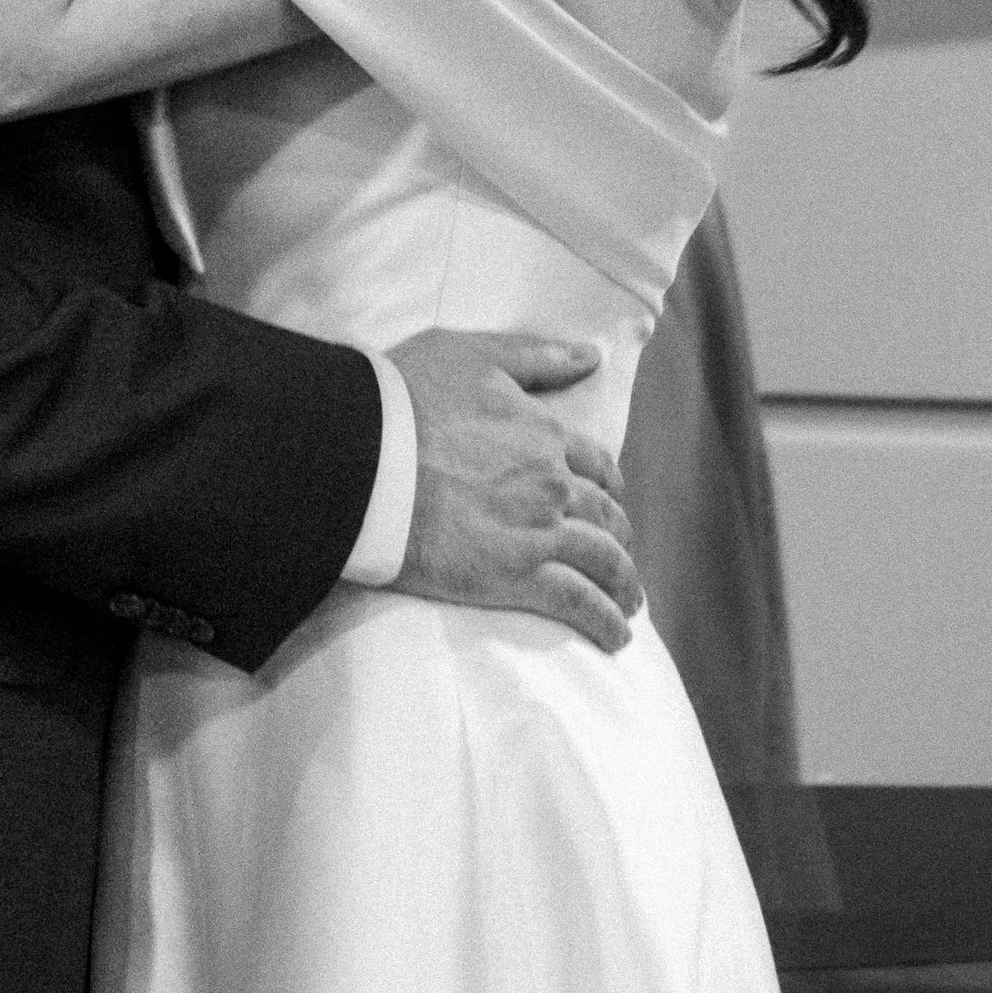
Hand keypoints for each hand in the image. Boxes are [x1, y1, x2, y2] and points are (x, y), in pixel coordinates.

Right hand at [388, 329, 640, 654]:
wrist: (362, 456)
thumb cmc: (405, 399)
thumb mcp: (473, 355)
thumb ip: (536, 357)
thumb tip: (590, 356)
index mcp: (545, 433)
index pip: (597, 465)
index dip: (609, 488)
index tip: (610, 504)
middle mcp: (553, 483)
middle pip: (606, 517)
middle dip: (619, 539)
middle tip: (620, 559)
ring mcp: (538, 531)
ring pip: (602, 561)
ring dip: (623, 585)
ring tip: (629, 605)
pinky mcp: (514, 575)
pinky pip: (576, 602)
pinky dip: (603, 620)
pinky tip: (616, 637)